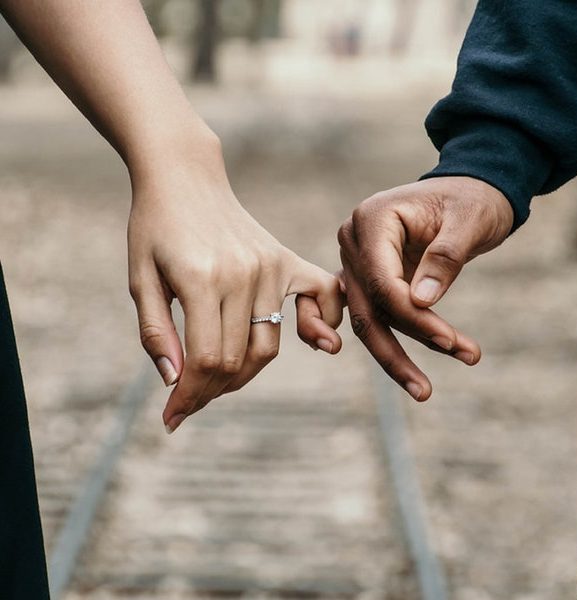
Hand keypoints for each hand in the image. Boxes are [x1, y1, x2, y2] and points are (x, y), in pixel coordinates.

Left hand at [127, 133, 342, 432]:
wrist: (184, 177)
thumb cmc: (154, 227)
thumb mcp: (140, 278)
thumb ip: (156, 332)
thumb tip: (175, 382)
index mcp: (200, 279)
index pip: (206, 360)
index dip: (189, 397)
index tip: (172, 418)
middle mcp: (243, 274)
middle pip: (237, 360)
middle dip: (210, 391)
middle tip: (188, 400)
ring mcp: (270, 266)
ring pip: (268, 344)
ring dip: (244, 373)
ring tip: (217, 378)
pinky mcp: (285, 259)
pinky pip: (321, 296)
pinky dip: (321, 323)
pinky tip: (315, 340)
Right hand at [337, 176, 513, 400]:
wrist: (468, 191)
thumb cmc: (471, 199)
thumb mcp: (469, 220)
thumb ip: (445, 258)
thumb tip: (421, 302)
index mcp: (372, 219)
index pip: (382, 280)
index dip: (412, 316)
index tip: (449, 340)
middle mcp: (353, 241)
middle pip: (367, 307)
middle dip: (397, 350)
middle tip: (425, 390)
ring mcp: (355, 261)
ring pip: (367, 319)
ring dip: (394, 354)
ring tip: (424, 389)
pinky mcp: (366, 278)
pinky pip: (369, 314)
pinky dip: (383, 340)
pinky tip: (395, 369)